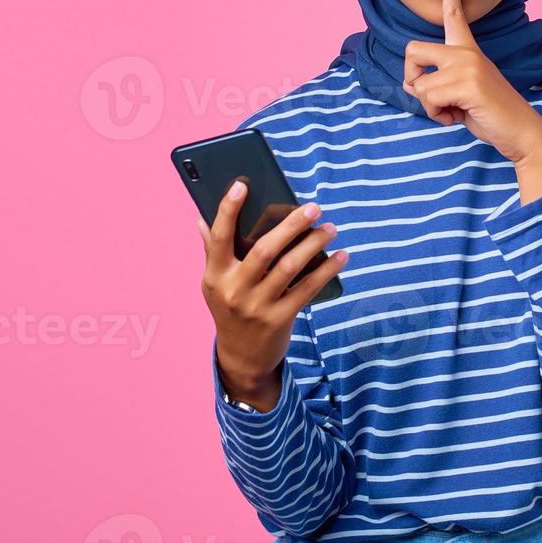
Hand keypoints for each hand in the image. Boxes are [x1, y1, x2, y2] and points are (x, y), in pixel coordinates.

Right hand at [197, 180, 347, 409]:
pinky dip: (326, 271)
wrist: (241, 358)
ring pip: (289, 267)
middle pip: (264, 250)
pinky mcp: (279, 320)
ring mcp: (257, 307)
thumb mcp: (215, 284)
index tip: (242, 184)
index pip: (219, 237)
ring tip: (330, 228)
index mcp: (215, 275)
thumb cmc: (230, 310)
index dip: (228, 210)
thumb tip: (201, 219)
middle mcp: (234, 290)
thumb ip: (212, 252)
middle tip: (313, 207)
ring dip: (313, 245)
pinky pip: (307, 289)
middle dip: (290, 225)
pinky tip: (340, 257)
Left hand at [402, 0, 541, 165]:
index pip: (455, 15)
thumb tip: (410, 85)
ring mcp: (468, 66)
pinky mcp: (468, 84)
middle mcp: (466, 53)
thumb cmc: (490, 114)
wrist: (520, 131)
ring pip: (419, 84)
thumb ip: (437, 85)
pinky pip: (428, 99)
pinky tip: (456, 118)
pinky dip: (437, 116)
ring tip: (454, 112)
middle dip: (412, 80)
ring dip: (429, 107)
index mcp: (468, 50)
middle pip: (412, 51)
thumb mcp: (460, 95)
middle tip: (432, 99)